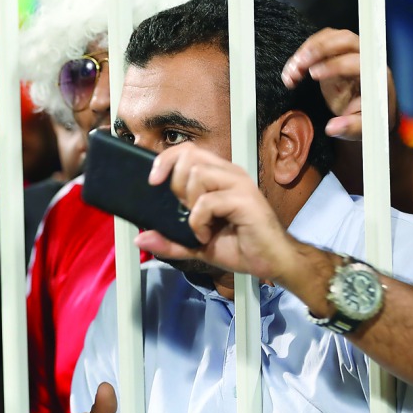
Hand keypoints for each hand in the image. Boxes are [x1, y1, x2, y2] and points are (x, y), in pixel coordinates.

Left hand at [135, 145, 303, 282]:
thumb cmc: (241, 247)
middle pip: (189, 156)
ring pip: (197, 174)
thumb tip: (141, 238)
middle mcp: (228, 174)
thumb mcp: (196, 245)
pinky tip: (208, 235)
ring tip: (199, 225)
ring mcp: (238, 184)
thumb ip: (170, 241)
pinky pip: (208, 201)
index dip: (165, 160)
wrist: (271, 262)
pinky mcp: (245, 199)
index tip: (153, 182)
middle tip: (185, 211)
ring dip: (189, 204)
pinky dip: (199, 221)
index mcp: (218, 177)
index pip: (187, 151)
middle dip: (176, 185)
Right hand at [281, 28, 396, 140]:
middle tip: (299, 64)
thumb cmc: (369, 118)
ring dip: (308, 49)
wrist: (368, 112)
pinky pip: (321, 43)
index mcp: (375, 74)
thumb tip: (333, 128)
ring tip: (291, 70)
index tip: (313, 75)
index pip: (356, 61)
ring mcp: (350, 53)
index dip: (334, 65)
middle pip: (344, 39)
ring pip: (330, 37)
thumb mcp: (363, 128)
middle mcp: (365, 58)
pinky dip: (304, 53)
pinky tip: (292, 69)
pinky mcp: (336, 54)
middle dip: (319, 49)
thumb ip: (350, 127)